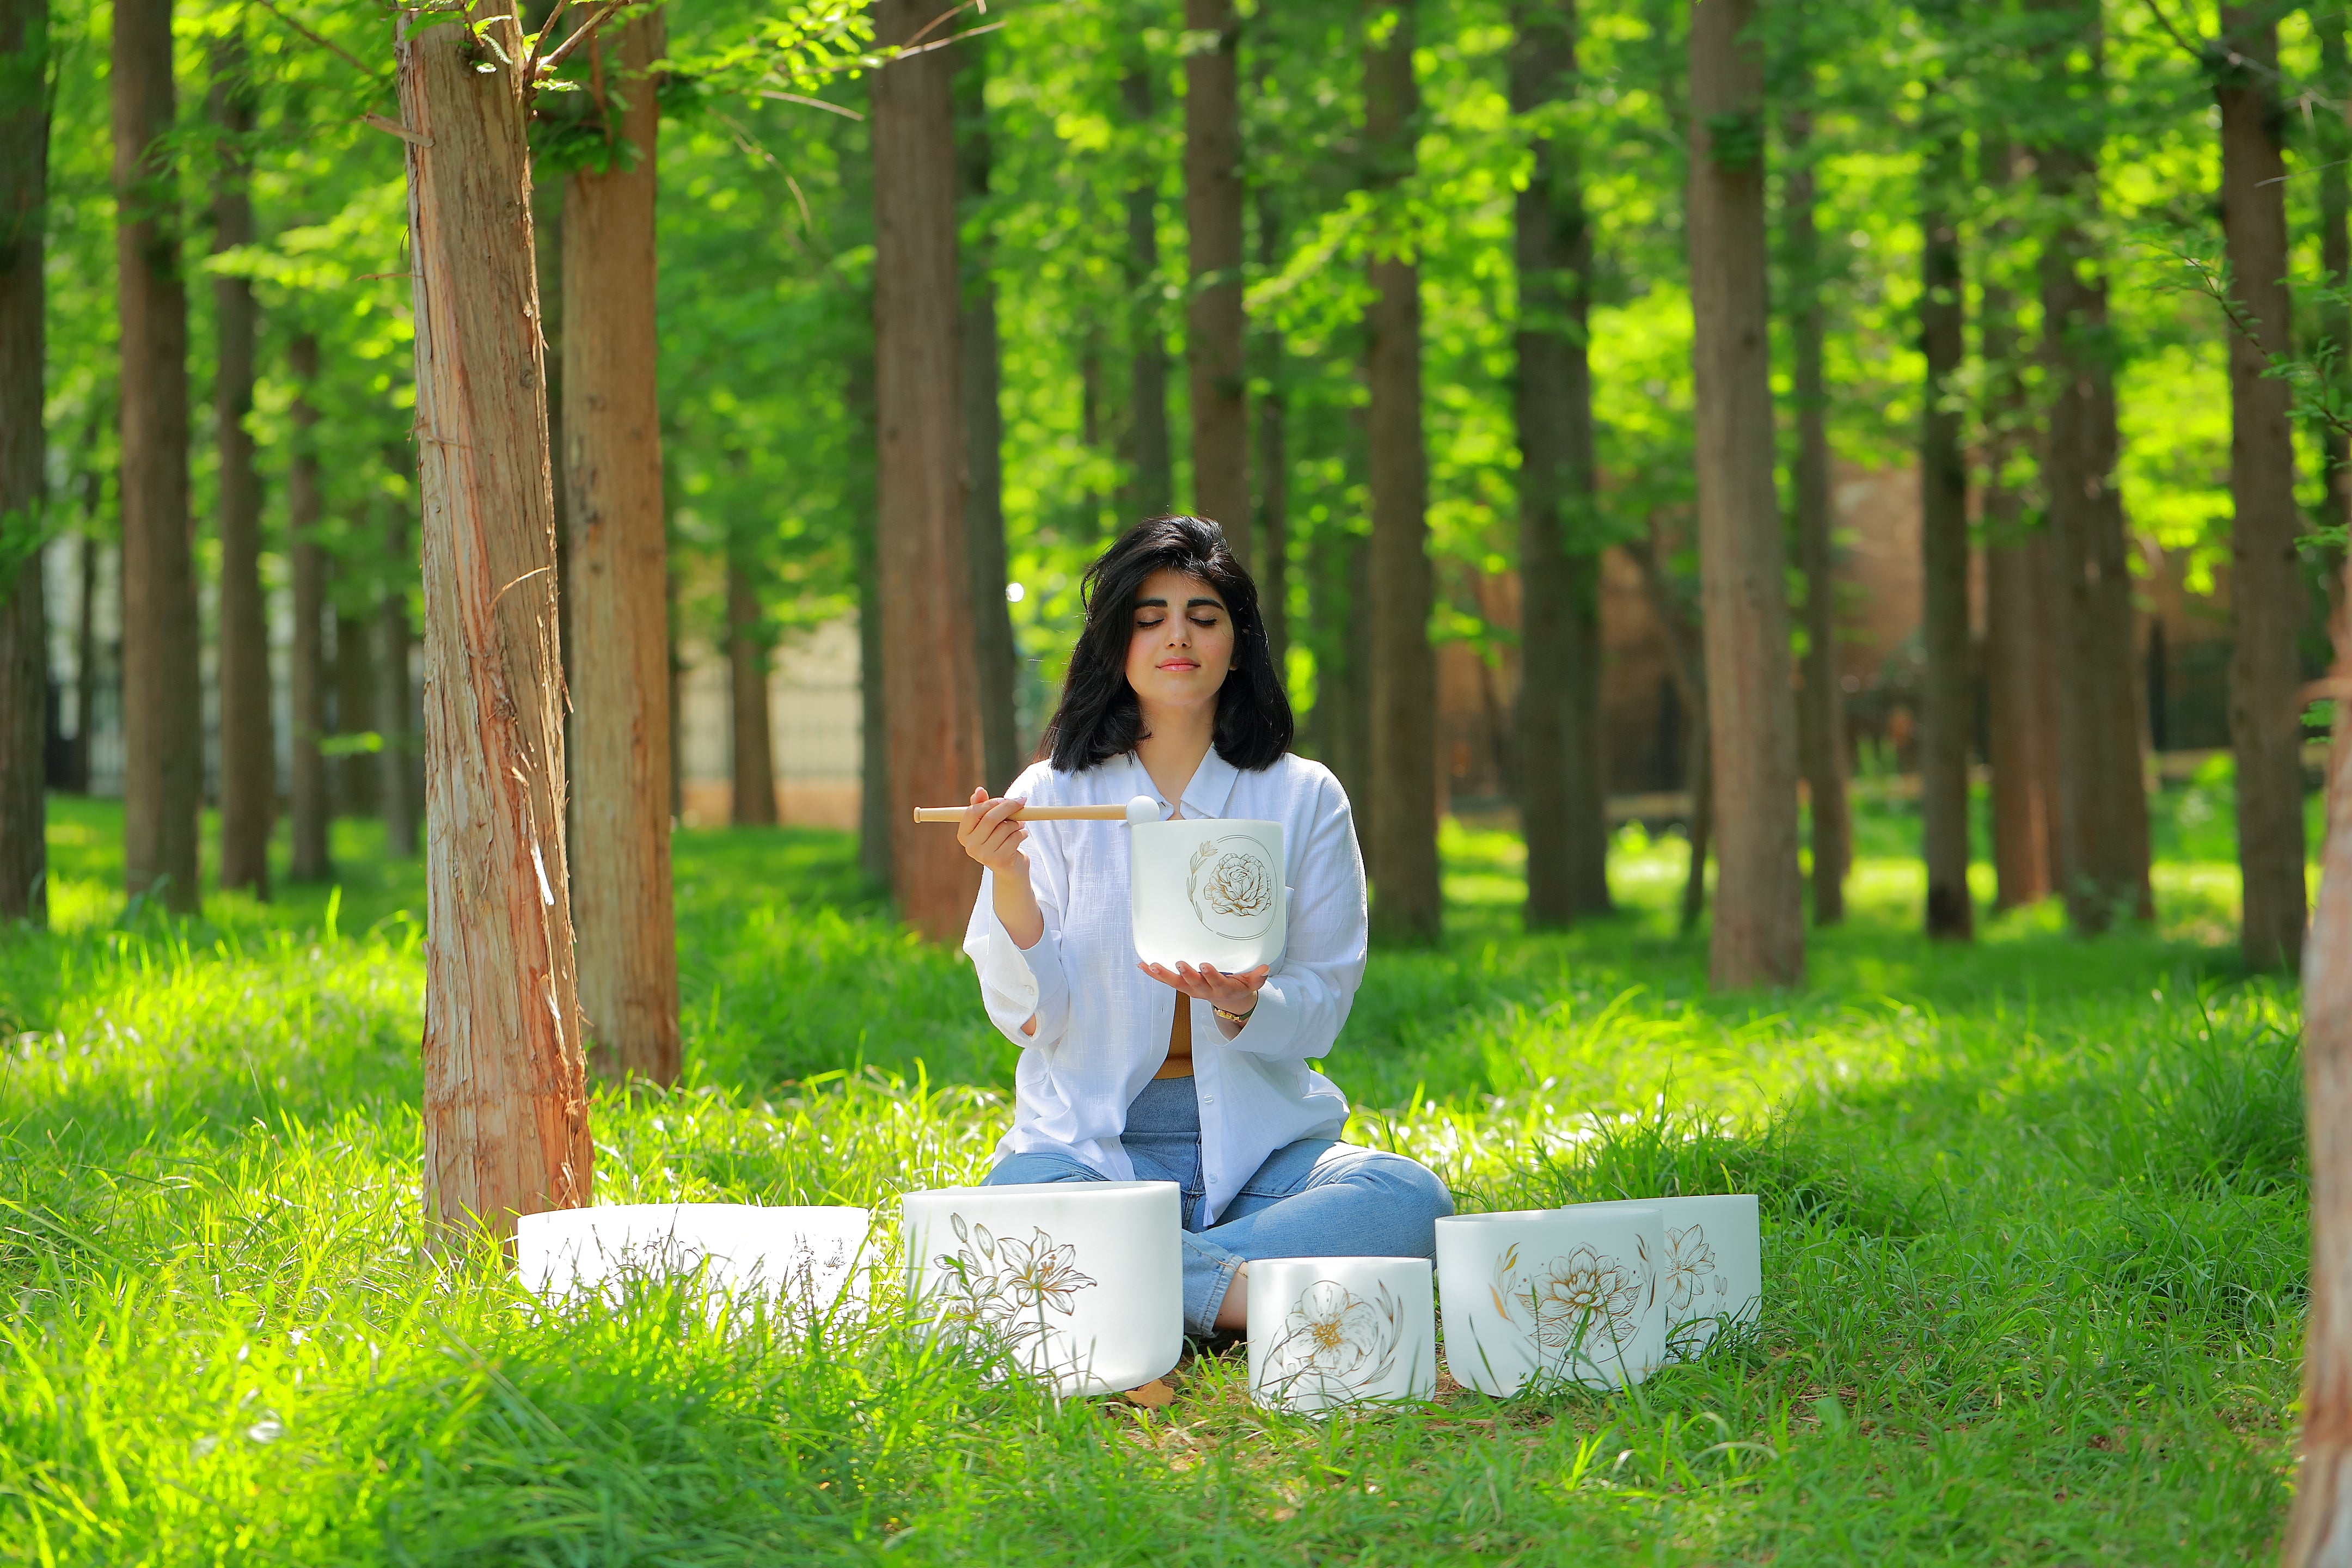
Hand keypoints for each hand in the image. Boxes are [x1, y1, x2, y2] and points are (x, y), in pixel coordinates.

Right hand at [956, 787, 1029, 876]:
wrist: (1010, 868)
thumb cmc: (998, 840)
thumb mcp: (989, 823)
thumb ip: (982, 806)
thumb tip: (979, 790)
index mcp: (964, 834)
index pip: (973, 812)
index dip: (991, 802)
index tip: (1005, 799)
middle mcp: (970, 846)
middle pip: (990, 818)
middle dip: (1008, 807)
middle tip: (1021, 802)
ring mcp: (984, 855)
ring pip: (1004, 828)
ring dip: (1017, 823)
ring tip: (1019, 825)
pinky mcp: (1000, 860)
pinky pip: (1014, 838)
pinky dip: (1022, 833)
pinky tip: (1021, 836)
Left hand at [1137, 960, 1268, 1021]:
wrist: (1227, 1000)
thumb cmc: (1238, 986)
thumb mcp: (1250, 984)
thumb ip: (1257, 978)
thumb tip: (1265, 969)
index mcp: (1221, 989)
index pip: (1216, 983)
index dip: (1210, 975)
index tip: (1205, 965)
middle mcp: (1203, 991)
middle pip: (1193, 984)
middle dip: (1187, 974)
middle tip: (1180, 963)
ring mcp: (1190, 989)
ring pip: (1176, 983)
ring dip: (1163, 975)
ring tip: (1151, 965)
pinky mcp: (1181, 985)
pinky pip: (1166, 980)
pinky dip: (1154, 974)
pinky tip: (1142, 964)